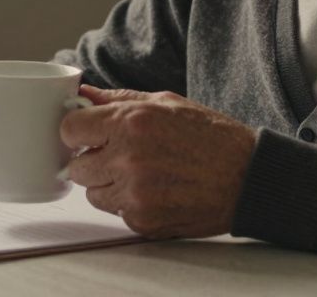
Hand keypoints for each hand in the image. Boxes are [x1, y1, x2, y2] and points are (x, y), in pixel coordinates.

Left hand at [61, 85, 257, 238]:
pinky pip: (117, 212)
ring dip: (108, 184)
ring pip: (93, 193)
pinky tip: (155, 190)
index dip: (78, 130)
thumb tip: (85, 95)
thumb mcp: (166, 103)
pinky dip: (129, 203)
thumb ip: (119, 100)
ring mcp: (134, 195)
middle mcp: (128, 160)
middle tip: (117, 154)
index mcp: (131, 124)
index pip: (70, 129)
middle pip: (76, 167)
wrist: (247, 177)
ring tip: (140, 173)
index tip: (87, 132)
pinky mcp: (143, 221)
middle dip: (92, 159)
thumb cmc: (211, 136)